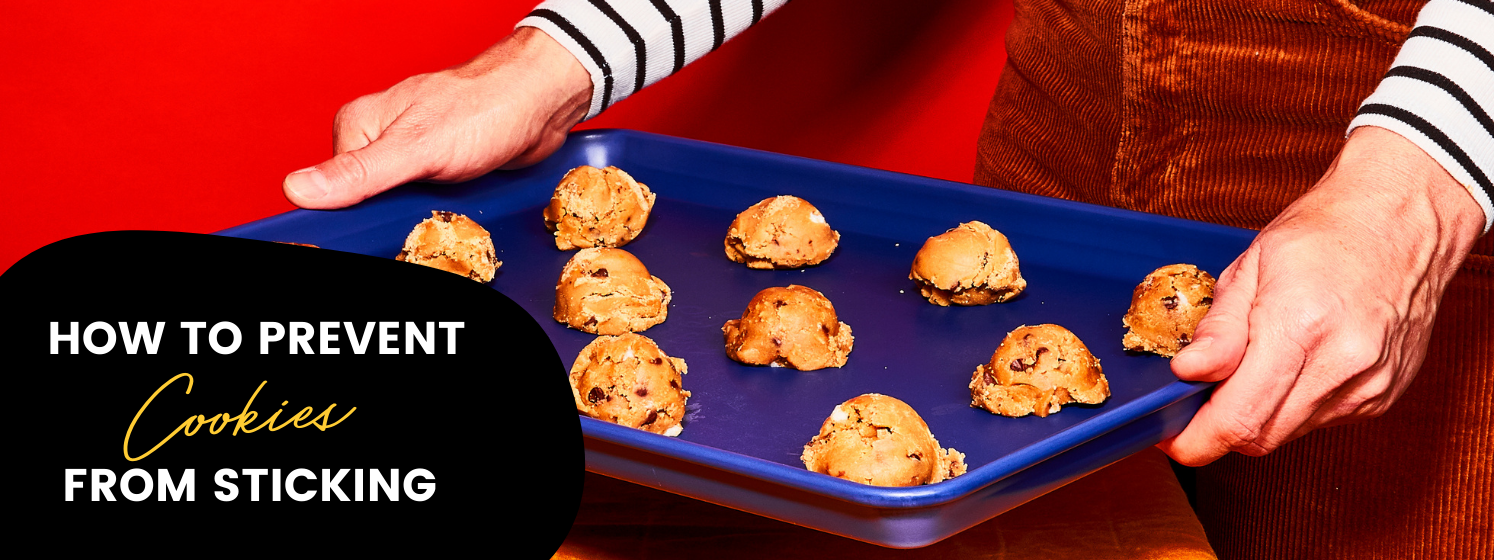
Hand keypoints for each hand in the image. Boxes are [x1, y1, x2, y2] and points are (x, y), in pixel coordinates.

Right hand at [282, 27, 591, 208]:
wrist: (542, 105)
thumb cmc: (485, 108)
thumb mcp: (417, 147)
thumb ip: (361, 173)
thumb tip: (301, 189)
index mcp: (358, 128)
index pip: (331, 190)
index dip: (349, 217)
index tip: (371, 233)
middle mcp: (379, 141)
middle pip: (364, 204)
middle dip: (389, 221)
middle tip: (418, 227)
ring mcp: (410, 157)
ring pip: (398, 209)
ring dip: (418, 222)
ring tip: (442, 217)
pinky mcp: (438, 172)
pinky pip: (427, 207)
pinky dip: (440, 216)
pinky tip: (455, 214)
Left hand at [1157, 126, 1484, 465]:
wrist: (1402, 220)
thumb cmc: (1327, 232)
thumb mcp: (1251, 265)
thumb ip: (1218, 329)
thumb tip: (1187, 372)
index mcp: (1300, 326)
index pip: (1238, 418)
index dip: (1195, 440)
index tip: (1169, 439)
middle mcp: (1342, 363)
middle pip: (1260, 436)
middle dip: (1219, 426)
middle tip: (1198, 397)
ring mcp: (1369, 384)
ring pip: (1288, 432)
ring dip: (1257, 414)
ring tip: (1252, 364)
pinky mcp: (1383, 394)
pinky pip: (1320, 420)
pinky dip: (1292, 405)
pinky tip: (1292, 364)